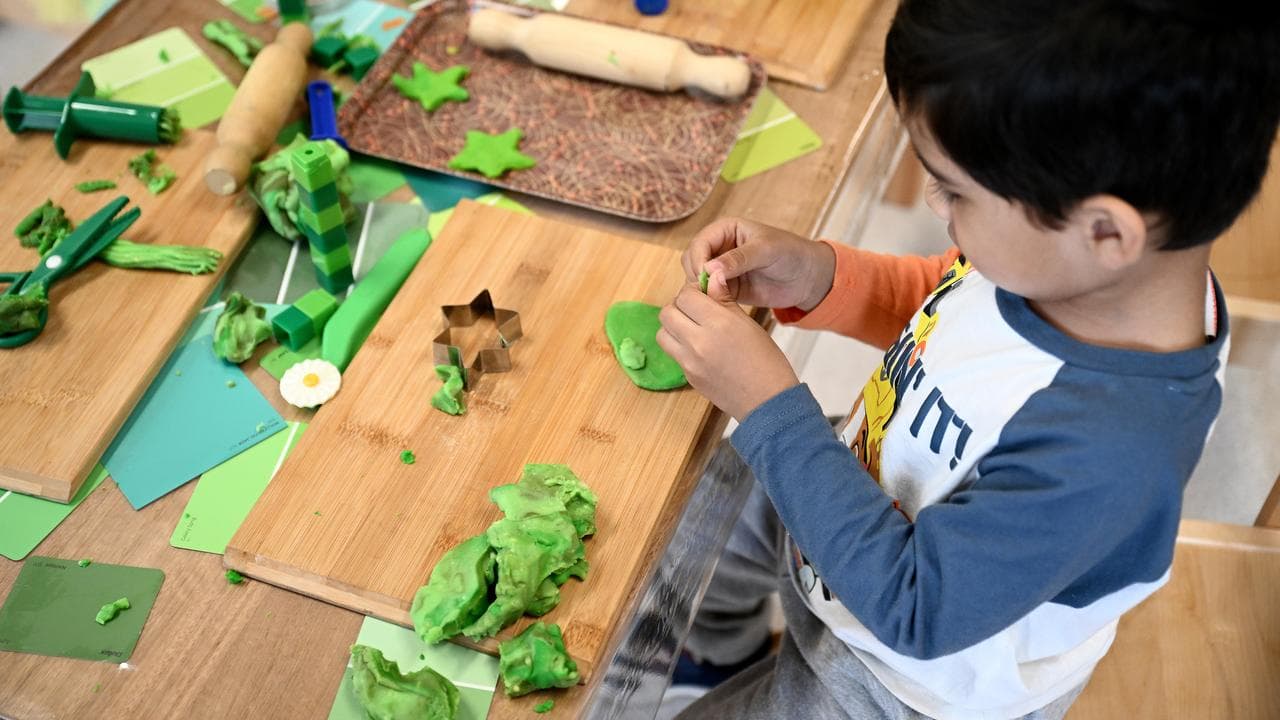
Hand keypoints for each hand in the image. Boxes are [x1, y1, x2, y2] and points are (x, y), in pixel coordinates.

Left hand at [658, 286, 798, 420]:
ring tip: (693, 328)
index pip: (686, 295)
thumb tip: (712, 276)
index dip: (693, 290)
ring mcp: (689, 361)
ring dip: (673, 326)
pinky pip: (673, 352)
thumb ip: (724, 300)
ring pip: (662, 333)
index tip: (703, 294)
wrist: (767, 401)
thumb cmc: (766, 360)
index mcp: (718, 323)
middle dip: (679, 306)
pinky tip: (699, 346)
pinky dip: (679, 344)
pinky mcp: (687, 376)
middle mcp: (698, 341)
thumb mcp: (748, 323)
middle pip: (667, 312)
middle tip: (696, 309)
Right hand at [682, 217, 835, 311]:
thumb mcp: (766, 251)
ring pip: (696, 279)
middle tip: (709, 290)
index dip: (699, 259)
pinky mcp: (727, 289)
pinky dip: (709, 301)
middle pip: (692, 261)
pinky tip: (720, 306)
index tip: (704, 276)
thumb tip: (709, 269)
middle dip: (696, 275)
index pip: (700, 243)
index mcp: (725, 230)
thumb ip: (738, 259)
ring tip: (716, 299)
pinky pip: (709, 295)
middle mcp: (719, 248)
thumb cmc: (790, 253)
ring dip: (701, 290)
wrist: (807, 277)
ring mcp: (721, 270)